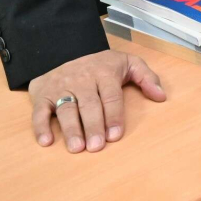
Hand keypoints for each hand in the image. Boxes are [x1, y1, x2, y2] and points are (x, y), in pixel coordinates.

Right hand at [29, 50, 165, 152]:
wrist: (63, 53)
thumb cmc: (102, 66)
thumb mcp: (128, 63)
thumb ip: (146, 77)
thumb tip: (161, 96)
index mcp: (104, 72)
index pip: (110, 96)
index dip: (113, 116)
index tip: (115, 135)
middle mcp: (81, 80)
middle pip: (88, 105)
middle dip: (93, 126)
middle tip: (97, 146)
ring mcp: (61, 87)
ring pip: (66, 109)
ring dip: (70, 129)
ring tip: (77, 147)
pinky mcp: (43, 95)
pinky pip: (39, 111)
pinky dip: (41, 126)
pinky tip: (46, 142)